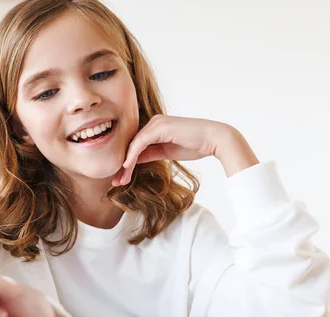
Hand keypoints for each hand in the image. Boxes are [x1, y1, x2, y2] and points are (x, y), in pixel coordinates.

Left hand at [112, 115, 257, 185]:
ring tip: (120, 180)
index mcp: (155, 127)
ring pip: (133, 145)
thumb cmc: (195, 145)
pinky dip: (132, 155)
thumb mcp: (166, 152)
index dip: (127, 162)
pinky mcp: (159, 127)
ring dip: (125, 164)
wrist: (213, 139)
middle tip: (116, 182)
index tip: (121, 179)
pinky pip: (140, 143)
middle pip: (132, 145)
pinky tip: (126, 166)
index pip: (136, 146)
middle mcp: (153, 122)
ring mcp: (156, 123)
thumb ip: (150, 153)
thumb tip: (134, 160)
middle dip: (123, 165)